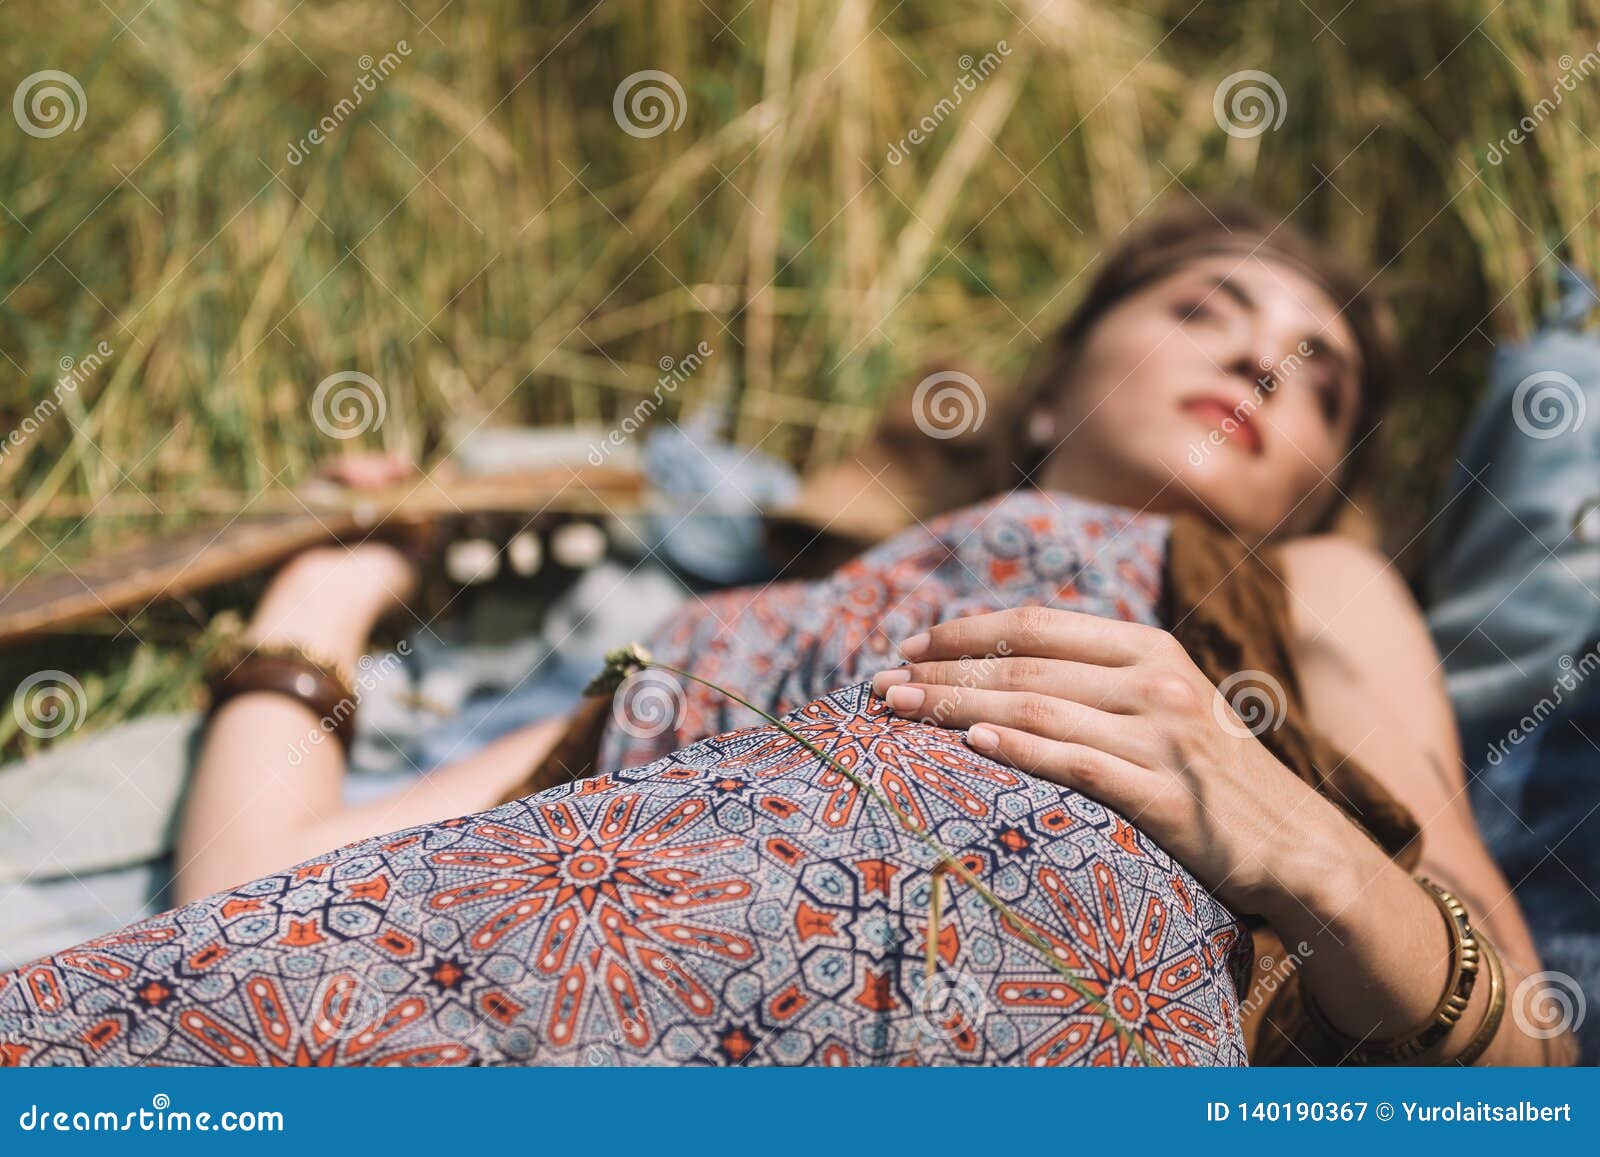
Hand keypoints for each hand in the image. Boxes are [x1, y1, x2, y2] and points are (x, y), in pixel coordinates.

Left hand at [870, 606, 1355, 917]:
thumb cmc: (1212, 774)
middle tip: (880, 684)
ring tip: (897, 712)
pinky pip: (1078, 765)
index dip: (966, 630)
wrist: (1297, 844)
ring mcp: (1163, 739)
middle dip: (942, 672)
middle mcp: (1156, 682)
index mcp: (1150, 648)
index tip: (910, 644)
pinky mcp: (1167, 797)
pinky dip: (1020, 751)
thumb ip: (1097, 677)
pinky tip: (972, 746)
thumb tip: (1001, 664)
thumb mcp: (1166, 702)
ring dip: (957, 708)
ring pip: (1037, 709)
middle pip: (1024, 665)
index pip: (1037, 625)